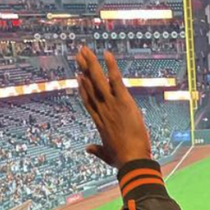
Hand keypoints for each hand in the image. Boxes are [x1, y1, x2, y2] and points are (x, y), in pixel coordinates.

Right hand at [75, 46, 151, 168]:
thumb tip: (88, 149)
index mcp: (99, 121)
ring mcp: (111, 105)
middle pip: (89, 86)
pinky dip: (112, 67)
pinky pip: (116, 80)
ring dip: (91, 64)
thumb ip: (96, 149)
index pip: (88, 100)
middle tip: (78, 57)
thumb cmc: (121, 159)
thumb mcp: (106, 154)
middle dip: (84, 70)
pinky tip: (107, 54)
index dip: (83, 88)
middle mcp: (102, 110)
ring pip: (98, 80)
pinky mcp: (123, 102)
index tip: (79, 77)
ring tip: (84, 50)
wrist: (132, 160)